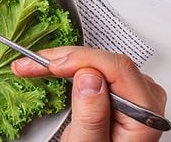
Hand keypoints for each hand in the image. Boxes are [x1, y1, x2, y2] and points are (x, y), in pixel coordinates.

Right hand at [12, 47, 166, 140]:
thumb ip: (92, 115)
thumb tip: (89, 75)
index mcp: (144, 114)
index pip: (118, 68)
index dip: (81, 60)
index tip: (51, 67)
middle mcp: (143, 100)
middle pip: (104, 61)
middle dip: (63, 59)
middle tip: (31, 65)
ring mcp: (131, 94)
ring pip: (95, 62)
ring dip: (60, 62)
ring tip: (32, 67)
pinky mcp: (116, 91)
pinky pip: (91, 69)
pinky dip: (66, 68)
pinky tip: (47, 69)